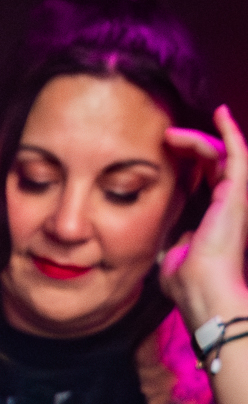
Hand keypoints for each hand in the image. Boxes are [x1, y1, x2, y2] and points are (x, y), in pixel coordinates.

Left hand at [162, 104, 247, 330]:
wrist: (202, 290)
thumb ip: (173, 242)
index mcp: (216, 216)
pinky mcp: (237, 193)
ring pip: (224, 154)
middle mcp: (230, 204)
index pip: (207, 180)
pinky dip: (230, 131)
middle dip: (191, 146)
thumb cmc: (189, 281)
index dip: (190, 163)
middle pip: (215, 163)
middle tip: (165, 137)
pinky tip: (220, 113)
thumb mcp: (171, 256)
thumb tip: (168, 239)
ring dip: (199, 139)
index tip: (167, 152)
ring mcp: (236, 197)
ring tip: (173, 133)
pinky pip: (238, 154)